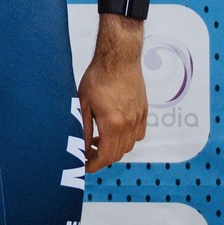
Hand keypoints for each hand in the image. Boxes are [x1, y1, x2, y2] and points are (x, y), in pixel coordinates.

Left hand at [76, 16, 147, 171]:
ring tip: (98, 139)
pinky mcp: (144, 112)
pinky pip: (138, 135)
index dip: (93, 165)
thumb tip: (80, 147)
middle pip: (117, 154)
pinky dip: (126, 139)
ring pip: (128, 146)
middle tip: (87, 153)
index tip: (84, 166)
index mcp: (112, 124)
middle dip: (101, 158)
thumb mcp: (83, 103)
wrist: (119, 58)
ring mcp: (138, 118)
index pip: (105, 156)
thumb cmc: (98, 77)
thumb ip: (82, 128)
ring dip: (114, 148)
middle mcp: (129, 124)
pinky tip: (114, 129)